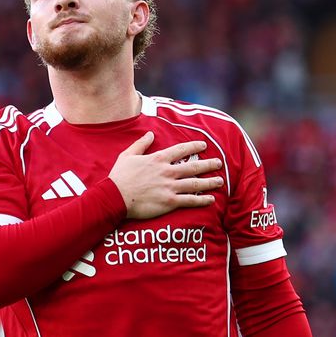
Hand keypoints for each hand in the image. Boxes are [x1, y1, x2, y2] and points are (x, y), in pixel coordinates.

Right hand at [108, 132, 223, 218]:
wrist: (115, 197)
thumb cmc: (119, 177)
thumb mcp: (127, 155)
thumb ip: (141, 144)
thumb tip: (151, 134)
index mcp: (158, 159)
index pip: (181, 150)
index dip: (194, 146)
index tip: (203, 145)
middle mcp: (167, 172)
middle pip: (193, 167)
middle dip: (208, 164)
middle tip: (219, 163)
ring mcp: (170, 187)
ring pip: (195, 184)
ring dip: (209, 182)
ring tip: (220, 181)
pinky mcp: (169, 202)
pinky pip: (190, 200)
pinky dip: (202, 200)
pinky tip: (211, 199)